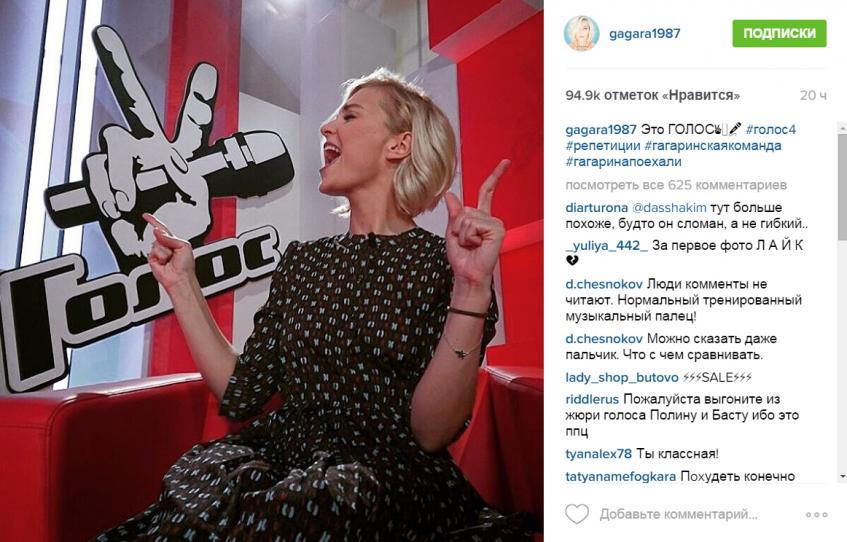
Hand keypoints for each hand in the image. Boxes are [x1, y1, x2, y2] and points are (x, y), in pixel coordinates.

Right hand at [83, 26, 215, 268]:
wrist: (155, 256)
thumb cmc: (179, 231)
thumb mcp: (198, 211)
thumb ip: (192, 185)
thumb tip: (170, 160)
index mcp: (181, 156)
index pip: (191, 123)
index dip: (197, 99)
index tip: (207, 72)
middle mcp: (151, 152)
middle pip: (134, 105)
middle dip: (118, 70)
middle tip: (104, 39)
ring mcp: (125, 164)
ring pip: (115, 141)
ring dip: (121, 173)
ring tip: (129, 201)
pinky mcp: (104, 181)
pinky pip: (97, 170)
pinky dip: (106, 188)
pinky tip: (117, 206)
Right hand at [143, 213, 195, 293]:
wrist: (180, 278)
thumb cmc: (185, 265)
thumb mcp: (184, 246)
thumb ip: (171, 237)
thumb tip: (158, 232)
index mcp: (173, 242)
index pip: (162, 229)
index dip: (154, 221)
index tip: (146, 216)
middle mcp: (165, 246)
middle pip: (159, 235)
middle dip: (166, 242)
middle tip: (173, 253)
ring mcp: (158, 252)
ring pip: (157, 243)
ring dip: (165, 251)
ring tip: (170, 259)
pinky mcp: (152, 258)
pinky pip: (154, 251)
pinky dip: (161, 256)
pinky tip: (164, 262)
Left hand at [443, 159, 509, 291]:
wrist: (467, 274)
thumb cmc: (462, 258)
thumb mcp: (451, 233)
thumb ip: (453, 214)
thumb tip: (450, 195)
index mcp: (481, 217)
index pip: (488, 191)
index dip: (496, 176)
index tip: (506, 162)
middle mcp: (490, 219)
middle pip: (464, 210)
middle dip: (457, 227)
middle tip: (465, 242)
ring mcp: (495, 224)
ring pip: (467, 218)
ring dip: (462, 234)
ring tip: (471, 245)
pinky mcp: (497, 230)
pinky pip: (472, 225)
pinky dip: (468, 237)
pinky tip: (477, 245)